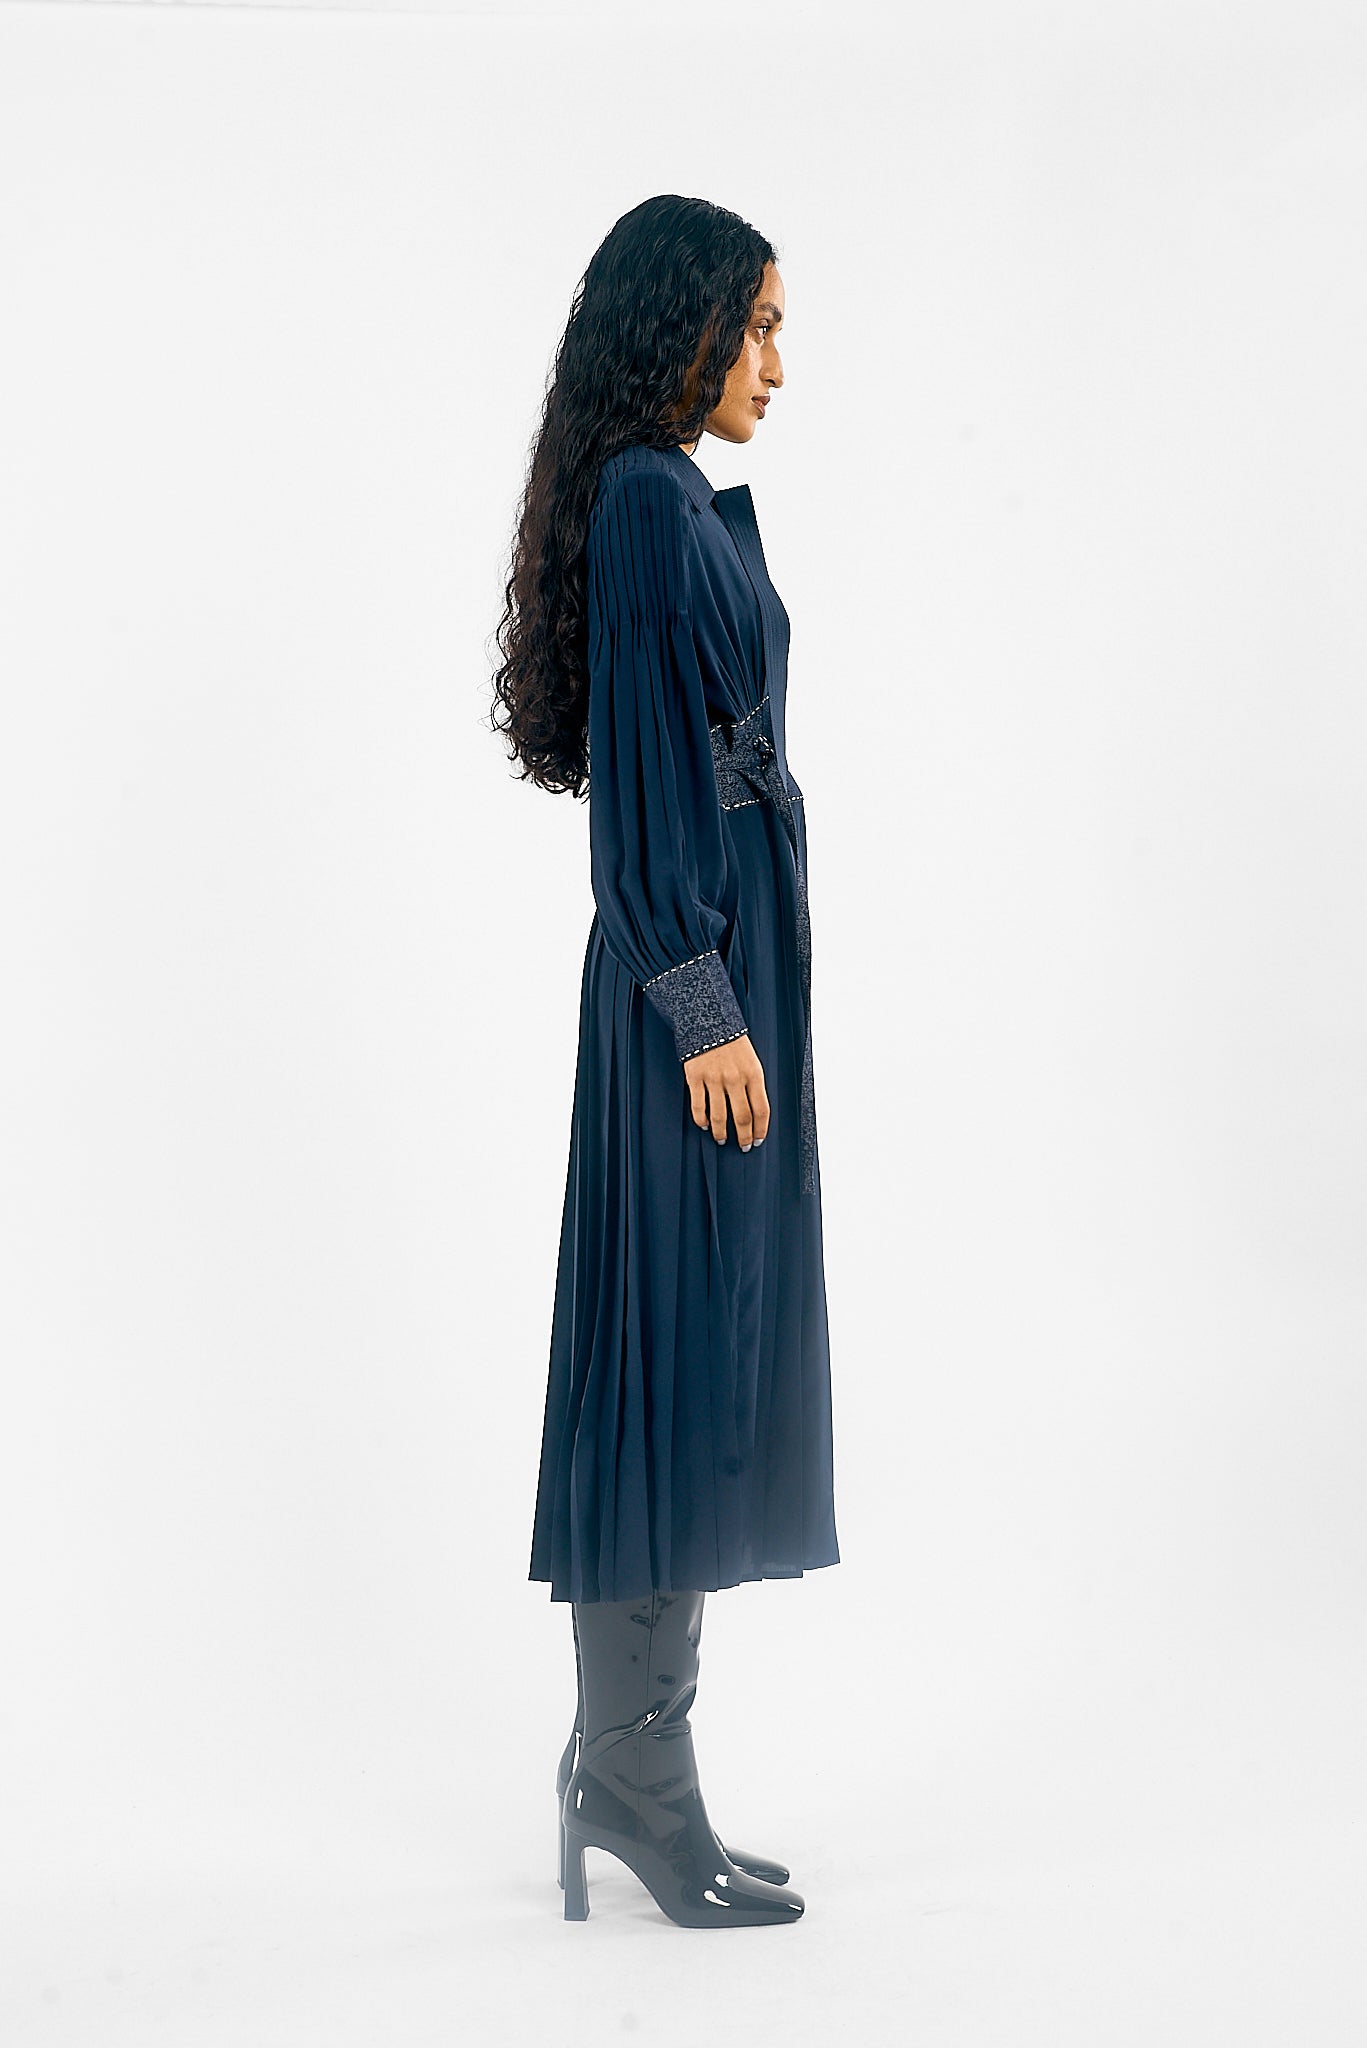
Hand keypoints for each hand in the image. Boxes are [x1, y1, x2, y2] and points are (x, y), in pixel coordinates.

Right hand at [683, 1034, 769, 1152]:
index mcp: (753, 1074)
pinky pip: (699, 1106)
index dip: (761, 1129)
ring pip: (719, 1116)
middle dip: (744, 1136)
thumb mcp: (751, 1061)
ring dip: (721, 1133)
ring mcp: (714, 1078)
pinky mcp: (695, 1077)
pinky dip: (702, 1120)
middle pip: (742, 1117)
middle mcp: (735, 1078)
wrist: (708, 1019)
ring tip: (722, 1140)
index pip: (761, 1110)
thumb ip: (753, 1085)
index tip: (758, 1140)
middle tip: (743, 1147)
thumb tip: (755, 1114)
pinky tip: (705, 1125)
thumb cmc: (733, 1044)